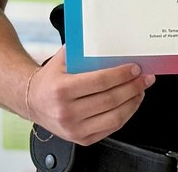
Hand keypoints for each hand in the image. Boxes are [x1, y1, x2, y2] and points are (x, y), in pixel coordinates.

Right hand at [26, 45, 154, 145]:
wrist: (33, 101)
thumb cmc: (50, 78)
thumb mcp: (61, 59)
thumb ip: (82, 49)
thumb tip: (108, 37)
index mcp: (62, 89)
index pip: (100, 81)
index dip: (121, 75)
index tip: (135, 68)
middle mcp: (67, 112)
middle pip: (110, 100)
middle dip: (133, 87)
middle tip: (144, 77)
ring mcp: (75, 129)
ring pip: (114, 117)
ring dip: (133, 101)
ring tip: (141, 89)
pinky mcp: (82, 139)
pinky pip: (111, 128)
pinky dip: (126, 114)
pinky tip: (131, 103)